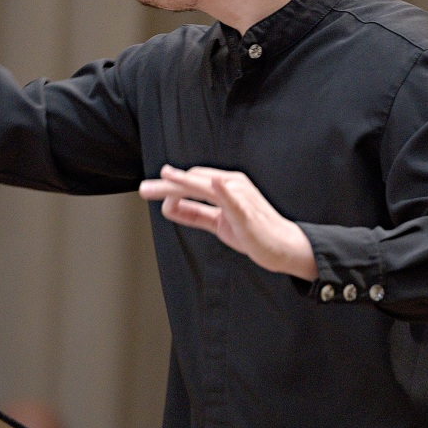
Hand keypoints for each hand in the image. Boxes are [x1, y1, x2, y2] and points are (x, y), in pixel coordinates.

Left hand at [138, 165, 316, 279]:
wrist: (283, 247)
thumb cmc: (252, 233)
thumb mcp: (217, 222)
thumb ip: (195, 214)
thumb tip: (170, 207)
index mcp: (225, 186)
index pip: (192, 180)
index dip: (169, 185)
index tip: (149, 190)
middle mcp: (232, 184)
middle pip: (193, 180)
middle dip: (167, 185)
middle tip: (144, 190)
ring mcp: (240, 196)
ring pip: (204, 186)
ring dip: (180, 183)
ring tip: (161, 182)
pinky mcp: (247, 212)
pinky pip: (233, 199)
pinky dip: (224, 190)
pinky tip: (216, 184)